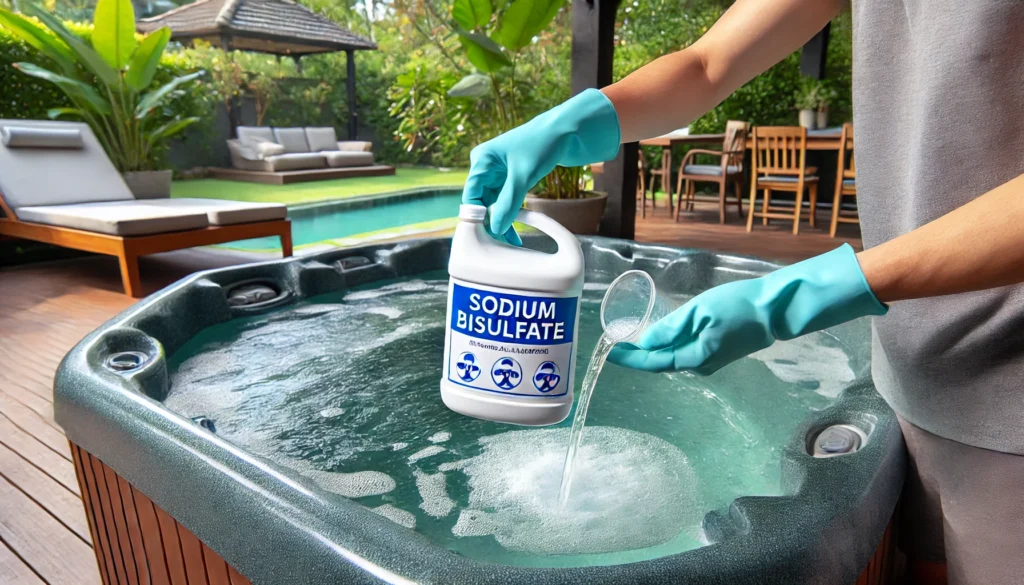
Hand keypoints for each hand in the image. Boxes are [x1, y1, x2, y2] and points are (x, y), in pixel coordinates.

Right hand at [461, 88, 619, 243]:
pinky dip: (510, 211)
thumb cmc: (542, 143)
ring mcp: (498, 171)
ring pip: (494, 202)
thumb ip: (508, 203)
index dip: (477, 217)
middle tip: (503, 242)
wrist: (567, 130)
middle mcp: (486, 166)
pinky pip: (505, 199)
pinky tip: (516, 227)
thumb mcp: (523, 176)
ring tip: (512, 239)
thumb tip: (496, 228)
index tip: (485, 237)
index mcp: (482, 160)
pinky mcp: (510, 176)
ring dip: (502, 219)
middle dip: (492, 221)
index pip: (471, 195)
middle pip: (482, 201)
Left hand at [608, 245, 886, 373]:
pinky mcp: (718, 351)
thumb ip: (671, 328)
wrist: (776, 309)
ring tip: (629, 339)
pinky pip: (686, 351)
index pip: (653, 362)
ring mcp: (711, 360)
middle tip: (614, 344)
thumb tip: (644, 342)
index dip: (629, 358)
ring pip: (673, 357)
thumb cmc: (739, 306)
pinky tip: (659, 335)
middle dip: (637, 356)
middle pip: (661, 363)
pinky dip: (669, 345)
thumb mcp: (699, 311)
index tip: (608, 351)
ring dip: (652, 350)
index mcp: (695, 358)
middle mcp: (701, 365)